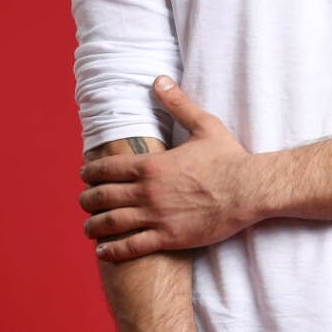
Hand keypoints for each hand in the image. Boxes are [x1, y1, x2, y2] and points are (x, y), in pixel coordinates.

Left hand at [79, 76, 257, 261]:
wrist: (249, 190)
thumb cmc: (228, 158)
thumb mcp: (203, 125)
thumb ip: (178, 104)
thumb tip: (159, 80)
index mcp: (152, 165)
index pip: (109, 168)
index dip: (91, 172)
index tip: (84, 174)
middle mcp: (148, 191)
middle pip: (104, 196)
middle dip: (88, 199)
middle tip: (83, 201)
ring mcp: (156, 216)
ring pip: (112, 223)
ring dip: (94, 225)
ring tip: (87, 227)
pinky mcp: (168, 238)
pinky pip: (132, 247)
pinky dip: (113, 250)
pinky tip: (103, 250)